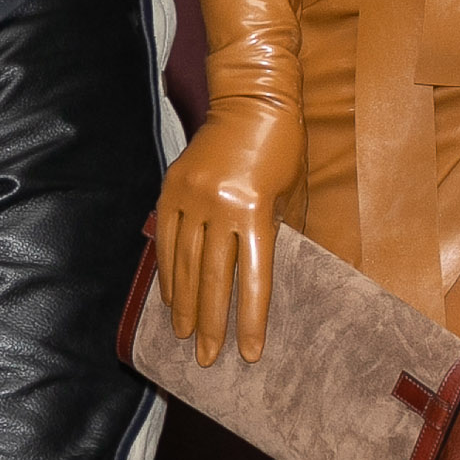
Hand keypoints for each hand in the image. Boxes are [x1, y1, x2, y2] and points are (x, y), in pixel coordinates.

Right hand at [153, 99, 303, 366]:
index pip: (253, 278)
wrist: (250, 99)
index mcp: (255, 210)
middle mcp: (220, 206)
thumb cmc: (283, 146)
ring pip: (185, 264)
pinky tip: (170, 299)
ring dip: (185, 306)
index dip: (252, 320)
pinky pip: (167, 240)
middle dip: (212, 324)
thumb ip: (279, 233)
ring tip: (185, 338)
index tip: (251, 354)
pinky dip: (168, 272)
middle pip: (214, 279)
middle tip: (208, 360)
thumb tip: (268, 274)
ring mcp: (191, 196)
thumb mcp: (292, 192)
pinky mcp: (172, 188)